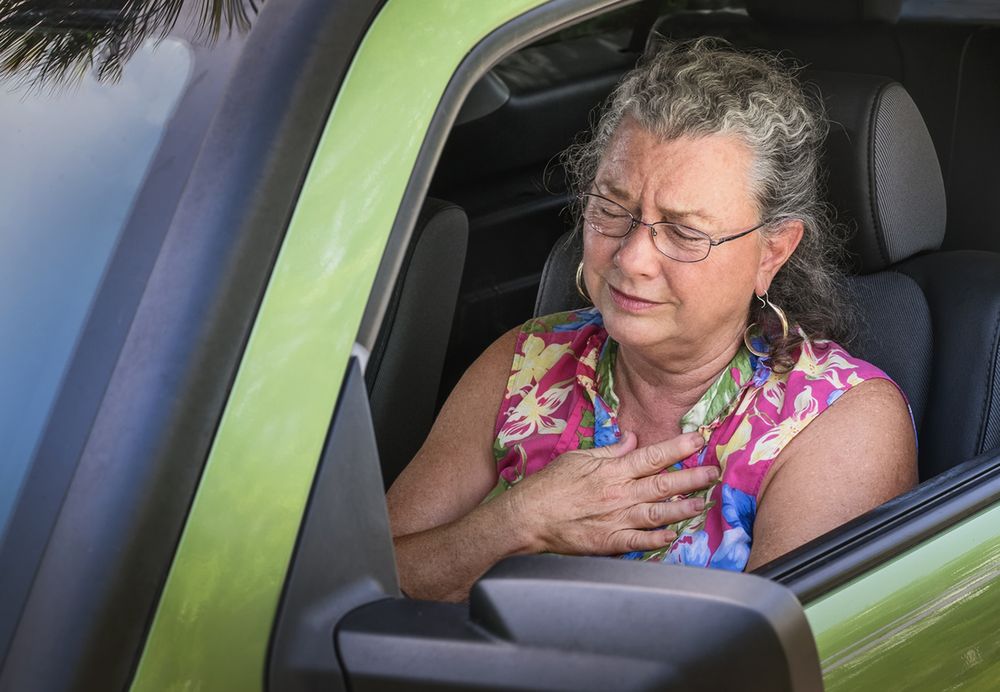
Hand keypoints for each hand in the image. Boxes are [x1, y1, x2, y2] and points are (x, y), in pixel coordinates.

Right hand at [510, 430, 717, 555]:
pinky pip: (639, 541)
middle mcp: (618, 494)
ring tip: (702, 503)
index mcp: (611, 470)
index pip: (651, 456)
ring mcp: (615, 519)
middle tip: (713, 473)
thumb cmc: (550, 485)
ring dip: (683, 508)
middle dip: (692, 478)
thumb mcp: (578, 458)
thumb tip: (632, 438)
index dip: (678, 448)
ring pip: (657, 513)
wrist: (528, 517)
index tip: (699, 440)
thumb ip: (609, 449)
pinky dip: (658, 539)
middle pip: (662, 484)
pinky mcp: (609, 541)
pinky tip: (674, 535)